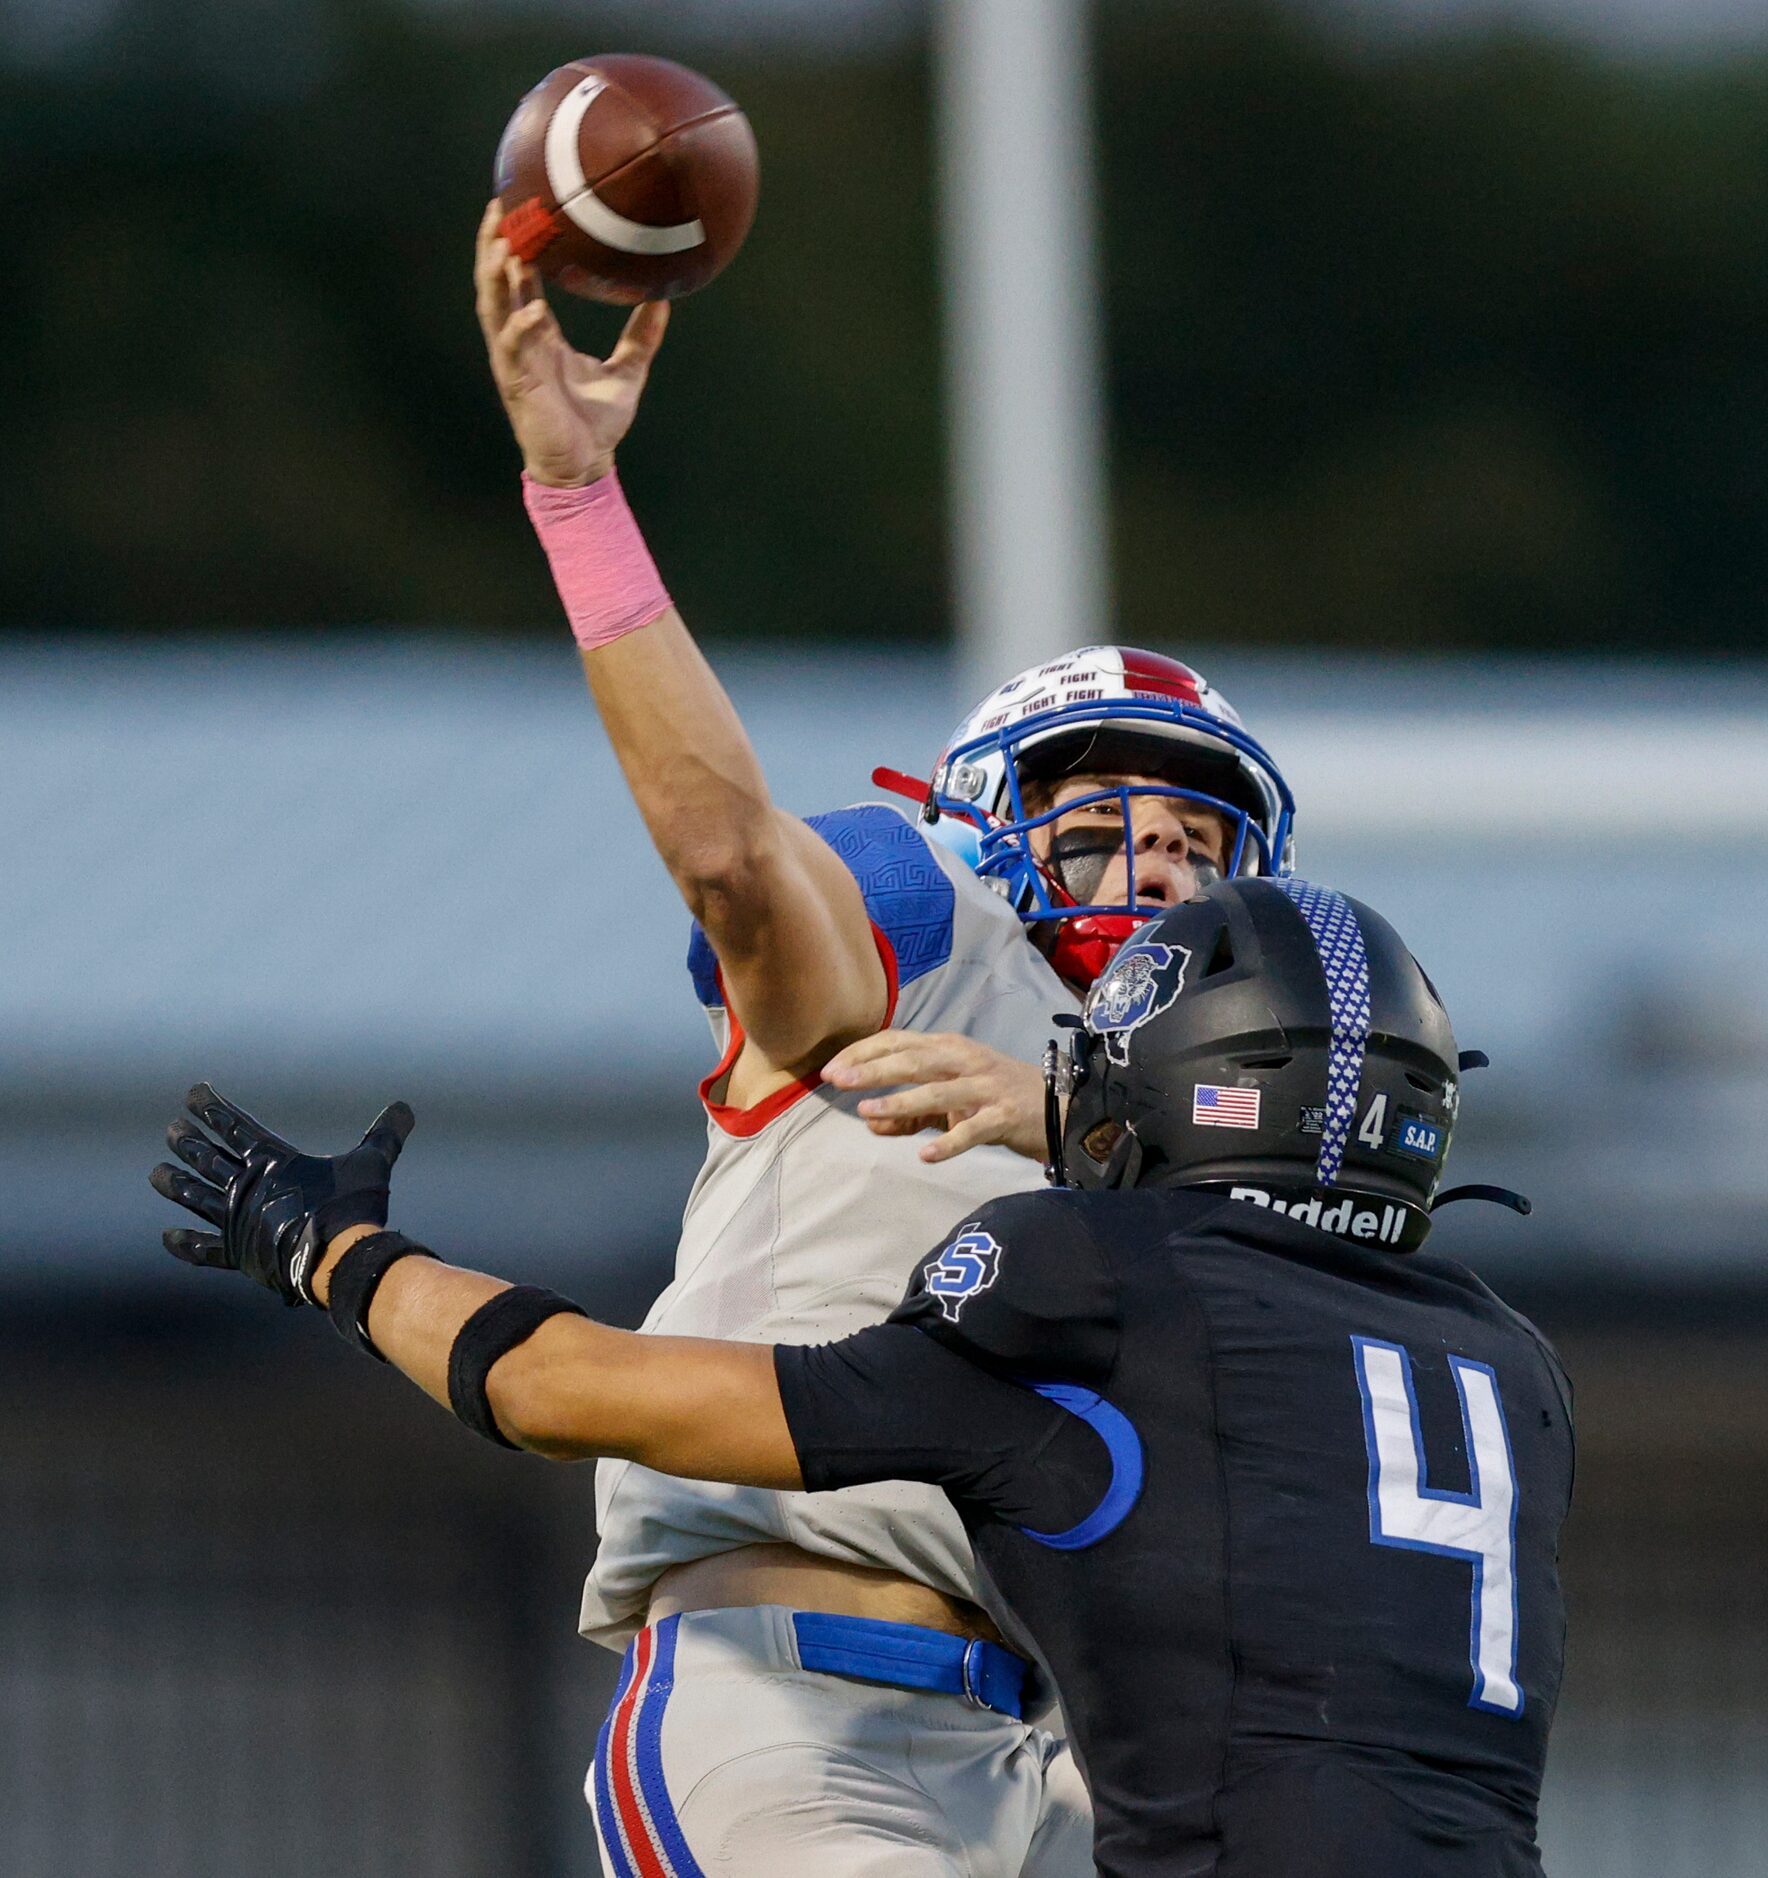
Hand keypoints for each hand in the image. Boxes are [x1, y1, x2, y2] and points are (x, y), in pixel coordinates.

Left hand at [150, 1084, 413, 1304]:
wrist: (339, 1257)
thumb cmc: (355, 1206)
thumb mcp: (373, 1162)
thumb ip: (386, 1135)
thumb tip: (406, 1107)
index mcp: (273, 1161)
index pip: (236, 1127)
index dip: (214, 1109)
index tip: (194, 1094)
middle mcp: (247, 1189)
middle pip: (210, 1159)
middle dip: (189, 1142)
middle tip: (172, 1131)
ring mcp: (237, 1223)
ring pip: (197, 1198)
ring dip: (176, 1184)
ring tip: (157, 1173)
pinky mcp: (238, 1254)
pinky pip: (205, 1250)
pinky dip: (186, 1245)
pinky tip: (169, 1237)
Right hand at [474, 199, 669, 487]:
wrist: (586, 468)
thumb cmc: (597, 423)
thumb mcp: (628, 370)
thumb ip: (642, 335)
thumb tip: (663, 298)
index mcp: (539, 335)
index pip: (520, 281)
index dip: (516, 246)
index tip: (520, 208)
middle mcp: (521, 342)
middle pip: (496, 283)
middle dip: (493, 246)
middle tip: (501, 206)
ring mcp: (516, 363)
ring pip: (494, 310)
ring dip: (495, 277)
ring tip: (503, 244)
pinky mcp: (520, 387)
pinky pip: (515, 351)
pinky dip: (521, 329)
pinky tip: (532, 311)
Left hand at [821, 1031, 1046, 1163]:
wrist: (1057, 1108)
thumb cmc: (995, 1099)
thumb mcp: (950, 1101)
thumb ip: (910, 1114)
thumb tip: (870, 1124)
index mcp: (949, 1048)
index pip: (899, 1042)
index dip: (864, 1053)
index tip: (833, 1068)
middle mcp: (965, 1062)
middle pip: (912, 1061)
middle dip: (872, 1070)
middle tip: (837, 1080)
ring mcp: (985, 1088)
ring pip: (937, 1092)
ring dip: (902, 1102)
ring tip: (869, 1112)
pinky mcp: (1003, 1116)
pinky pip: (972, 1130)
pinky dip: (949, 1142)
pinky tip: (926, 1155)